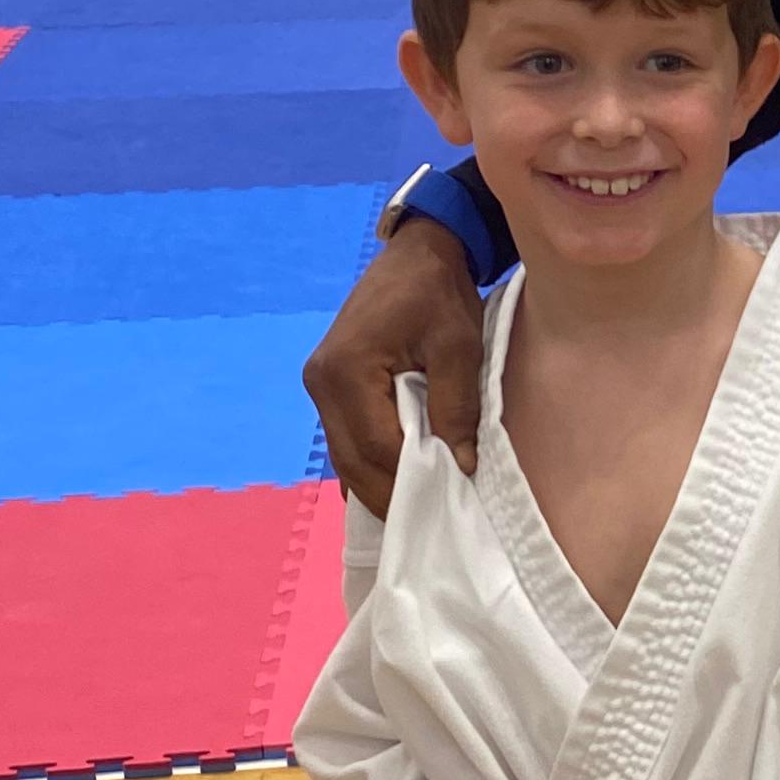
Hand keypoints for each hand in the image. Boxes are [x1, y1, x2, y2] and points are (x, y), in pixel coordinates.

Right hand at [304, 217, 484, 509]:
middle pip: (353, 460)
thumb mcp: (460, 347)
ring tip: (416, 514)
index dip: (414, 478)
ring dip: (378, 486)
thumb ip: (457, 407)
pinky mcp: (329, 386)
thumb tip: (459, 467)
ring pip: (345, 456)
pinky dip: (368, 466)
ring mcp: (319, 385)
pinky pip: (345, 440)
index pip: (379, 445)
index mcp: (346, 369)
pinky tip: (394, 488)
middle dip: (391, 496)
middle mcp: (321, 382)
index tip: (450, 500)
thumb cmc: (439, 294)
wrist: (417, 254)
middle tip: (430, 525)